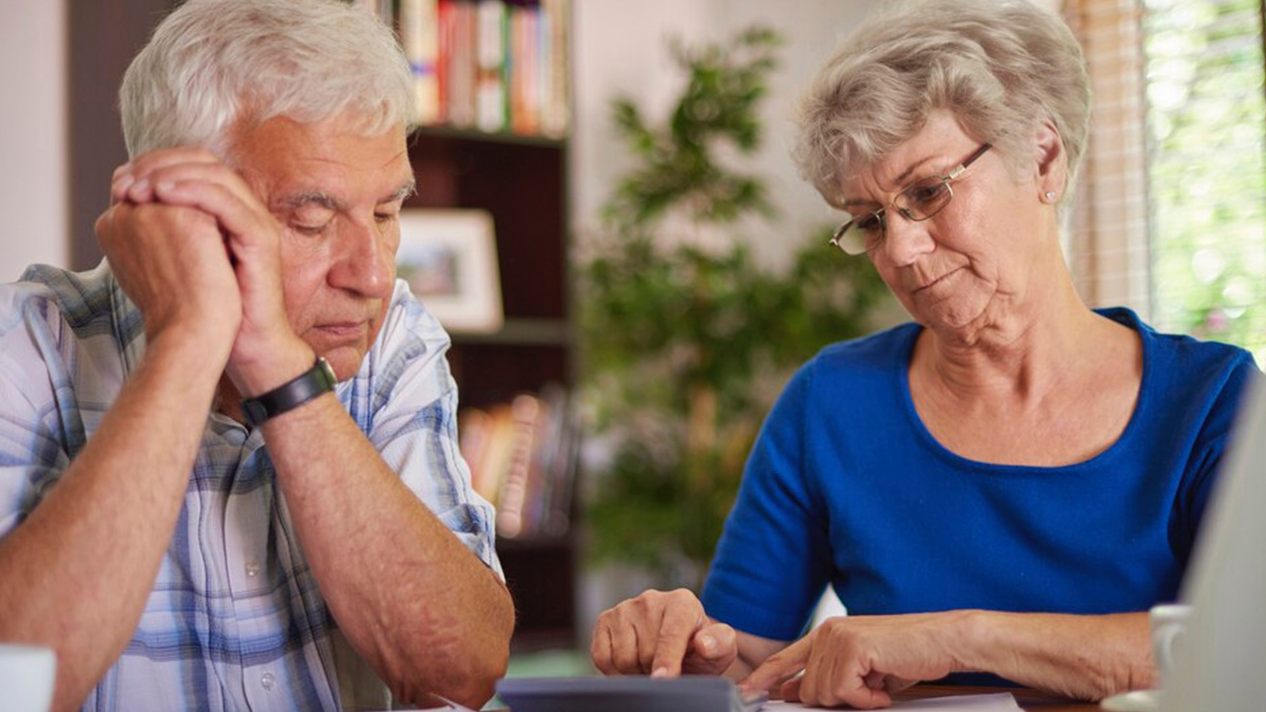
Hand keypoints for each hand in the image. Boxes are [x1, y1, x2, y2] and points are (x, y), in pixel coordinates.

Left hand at [111, 150, 308, 394]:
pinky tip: (162, 196)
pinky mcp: (262, 240)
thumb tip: (125, 207)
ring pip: (216, 176)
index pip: (195, 166)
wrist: (244, 345)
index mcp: (230, 212)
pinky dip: (192, 192)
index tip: (121, 180)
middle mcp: (247, 211)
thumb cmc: (214, 310)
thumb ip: (164, 229)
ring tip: (140, 188)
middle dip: (160, 164)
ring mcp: (257, 223)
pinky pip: (226, 203)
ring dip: (172, 174)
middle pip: (206, 162)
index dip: (157, 164)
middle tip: (127, 180)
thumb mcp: (181, 259)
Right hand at [591, 589, 737, 677]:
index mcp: (682, 602)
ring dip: (636, 671)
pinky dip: (615, 670)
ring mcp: (624, 608)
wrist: (678, 647)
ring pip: (623, 658)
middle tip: (667, 668)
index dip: (667, 660)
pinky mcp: (604, 620)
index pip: (670, 635)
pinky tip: (633, 662)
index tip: (664, 678)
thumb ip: (719, 643)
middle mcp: (650, 599)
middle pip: (645, 653)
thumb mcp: (721, 649)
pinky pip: (602, 657)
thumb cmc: (701, 650)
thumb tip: (703, 643)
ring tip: (651, 664)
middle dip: (655, 670)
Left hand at [741, 613, 969, 708]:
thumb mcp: (863, 671)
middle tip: (870, 690)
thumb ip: (829, 677)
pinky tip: (884, 686)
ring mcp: (838, 637)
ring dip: (857, 699)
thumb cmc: (909, 655)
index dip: (764, 678)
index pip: (786, 659)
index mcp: (827, 634)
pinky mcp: (852, 647)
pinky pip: (845, 692)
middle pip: (808, 690)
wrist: (944, 640)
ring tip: (880, 684)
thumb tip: (794, 693)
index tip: (746, 693)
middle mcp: (827, 632)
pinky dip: (868, 699)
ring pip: (823, 693)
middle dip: (839, 701)